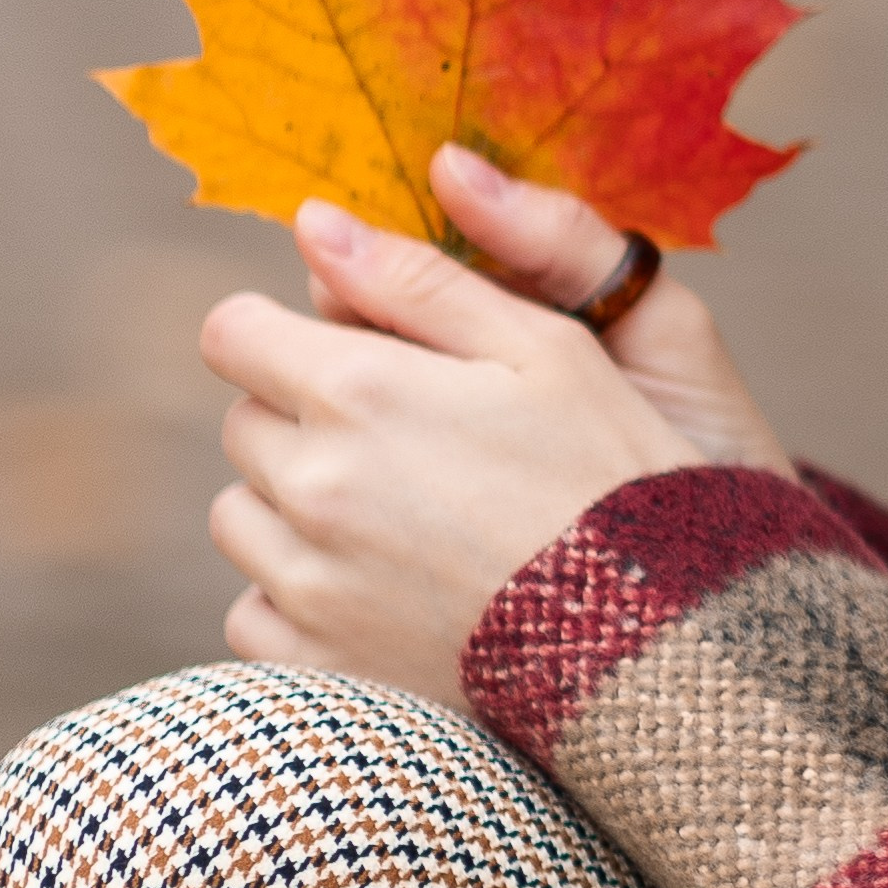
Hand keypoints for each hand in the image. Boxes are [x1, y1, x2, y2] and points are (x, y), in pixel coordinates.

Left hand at [201, 156, 790, 705]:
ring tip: (404, 517)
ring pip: (241, 517)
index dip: (282, 331)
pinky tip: (388, 590)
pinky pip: (255, 611)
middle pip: (243, 422)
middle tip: (408, 437)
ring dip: (296, 506)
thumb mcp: (544, 345)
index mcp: (358, 390)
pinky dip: (301, 597)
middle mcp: (312, 486)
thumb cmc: (613, 470)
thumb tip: (315, 222)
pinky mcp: (316, 665)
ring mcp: (307, 584)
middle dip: (304, 415)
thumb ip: (416, 277)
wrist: (655, 640)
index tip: (339, 350)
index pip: (233, 334)